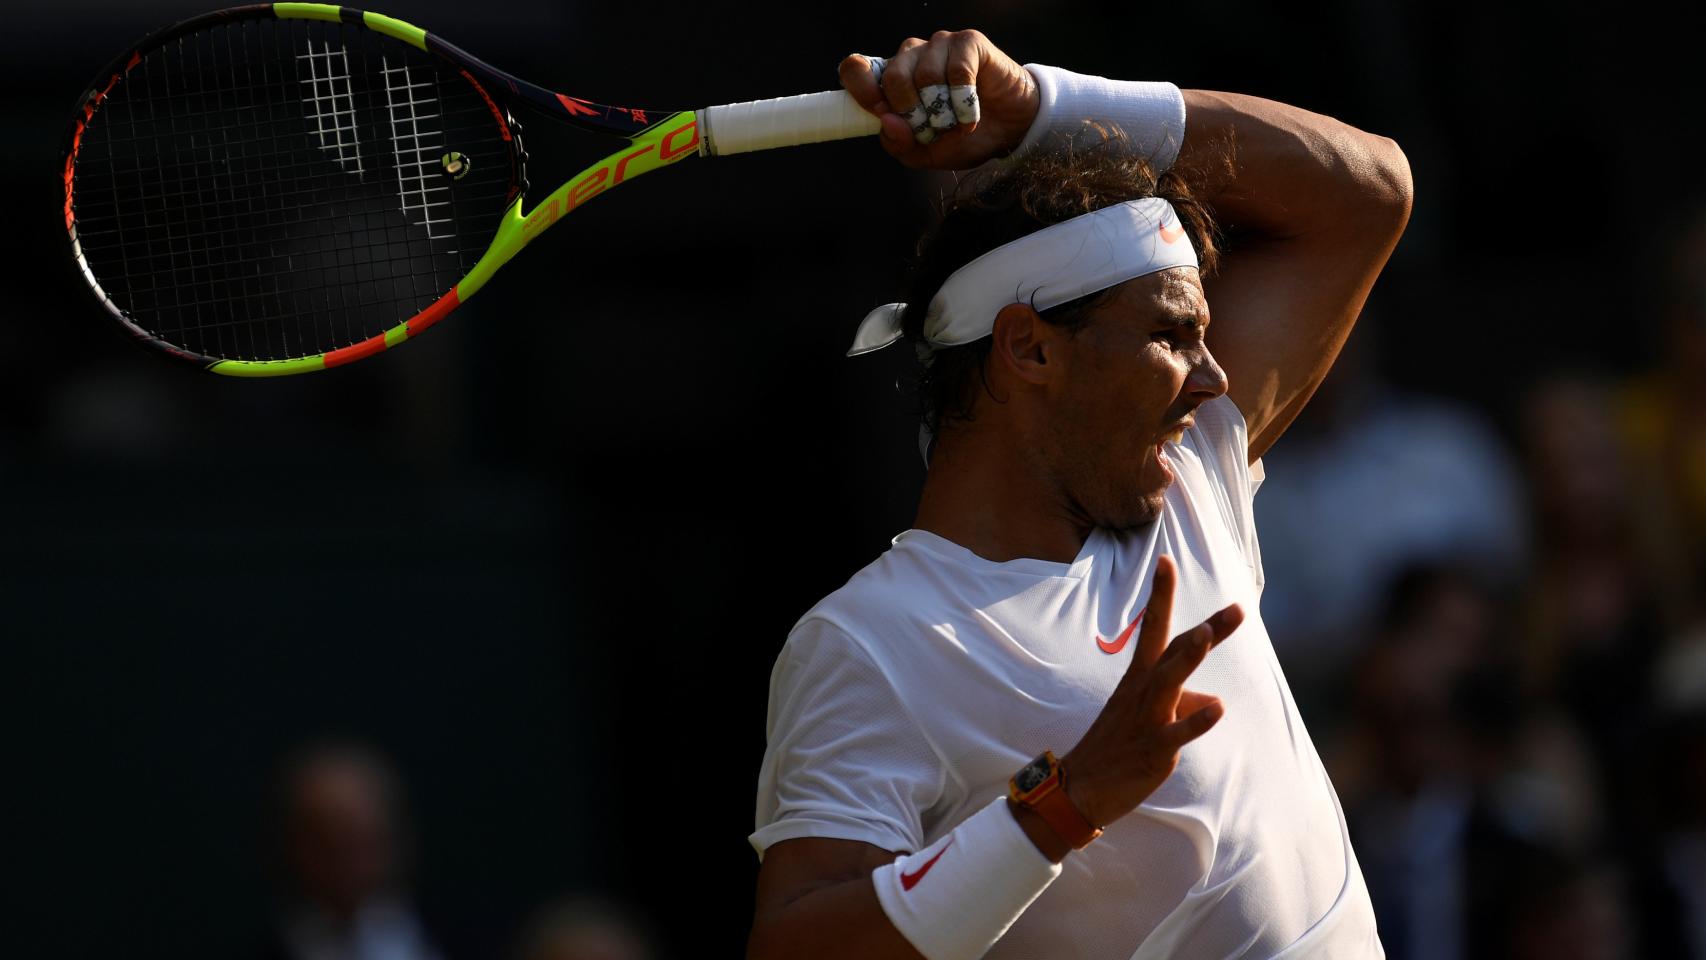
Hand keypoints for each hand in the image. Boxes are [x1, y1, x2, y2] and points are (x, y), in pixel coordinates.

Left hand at [837, 30, 1038, 169]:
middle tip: (932, 130)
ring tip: (957, 124)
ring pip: (925, 74)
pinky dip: (964, 102)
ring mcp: (939, 45)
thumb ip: (900, 144)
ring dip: (943, 111)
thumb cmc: (963, 137)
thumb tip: (887, 122)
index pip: (856, 69)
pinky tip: (972, 114)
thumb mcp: (925, 153)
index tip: (881, 113)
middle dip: (912, 113)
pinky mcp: (968, 42)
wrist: (1010, 130)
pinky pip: (956, 71)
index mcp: (892, 79)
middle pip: (892, 76)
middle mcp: (911, 57)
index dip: (862, 90)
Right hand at [1061, 556, 1243, 827]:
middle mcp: (1142, 692)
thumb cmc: (1115, 748)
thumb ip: (1181, 701)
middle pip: (1172, 651)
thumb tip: (1210, 702)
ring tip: (1207, 634)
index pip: (1151, 628)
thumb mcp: (1146, 716)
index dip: (1160, 595)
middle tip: (1237, 608)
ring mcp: (1147, 719)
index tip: (1166, 561)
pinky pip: (1177, 732)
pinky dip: (1196, 720)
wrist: (1079, 788)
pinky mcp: (1153, 749)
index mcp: (1138, 679)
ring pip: (1169, 683)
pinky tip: (1217, 709)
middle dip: (1205, 630)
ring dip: (1188, 657)